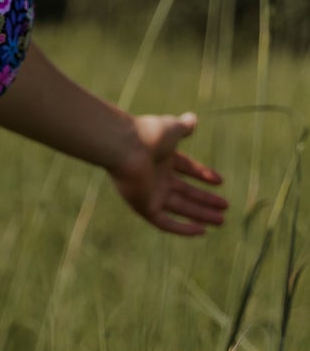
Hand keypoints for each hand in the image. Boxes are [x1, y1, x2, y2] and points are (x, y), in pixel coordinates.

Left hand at [108, 112, 227, 236]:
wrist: (125, 147)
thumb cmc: (149, 134)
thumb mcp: (172, 128)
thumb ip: (183, 126)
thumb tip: (192, 119)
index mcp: (162, 157)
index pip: (185, 169)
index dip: (203, 175)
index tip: (220, 181)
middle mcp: (156, 177)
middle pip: (185, 192)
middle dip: (205, 200)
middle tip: (225, 207)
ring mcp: (150, 193)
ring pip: (180, 208)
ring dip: (201, 215)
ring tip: (222, 220)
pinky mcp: (144, 207)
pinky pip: (165, 223)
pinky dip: (182, 228)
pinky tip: (201, 231)